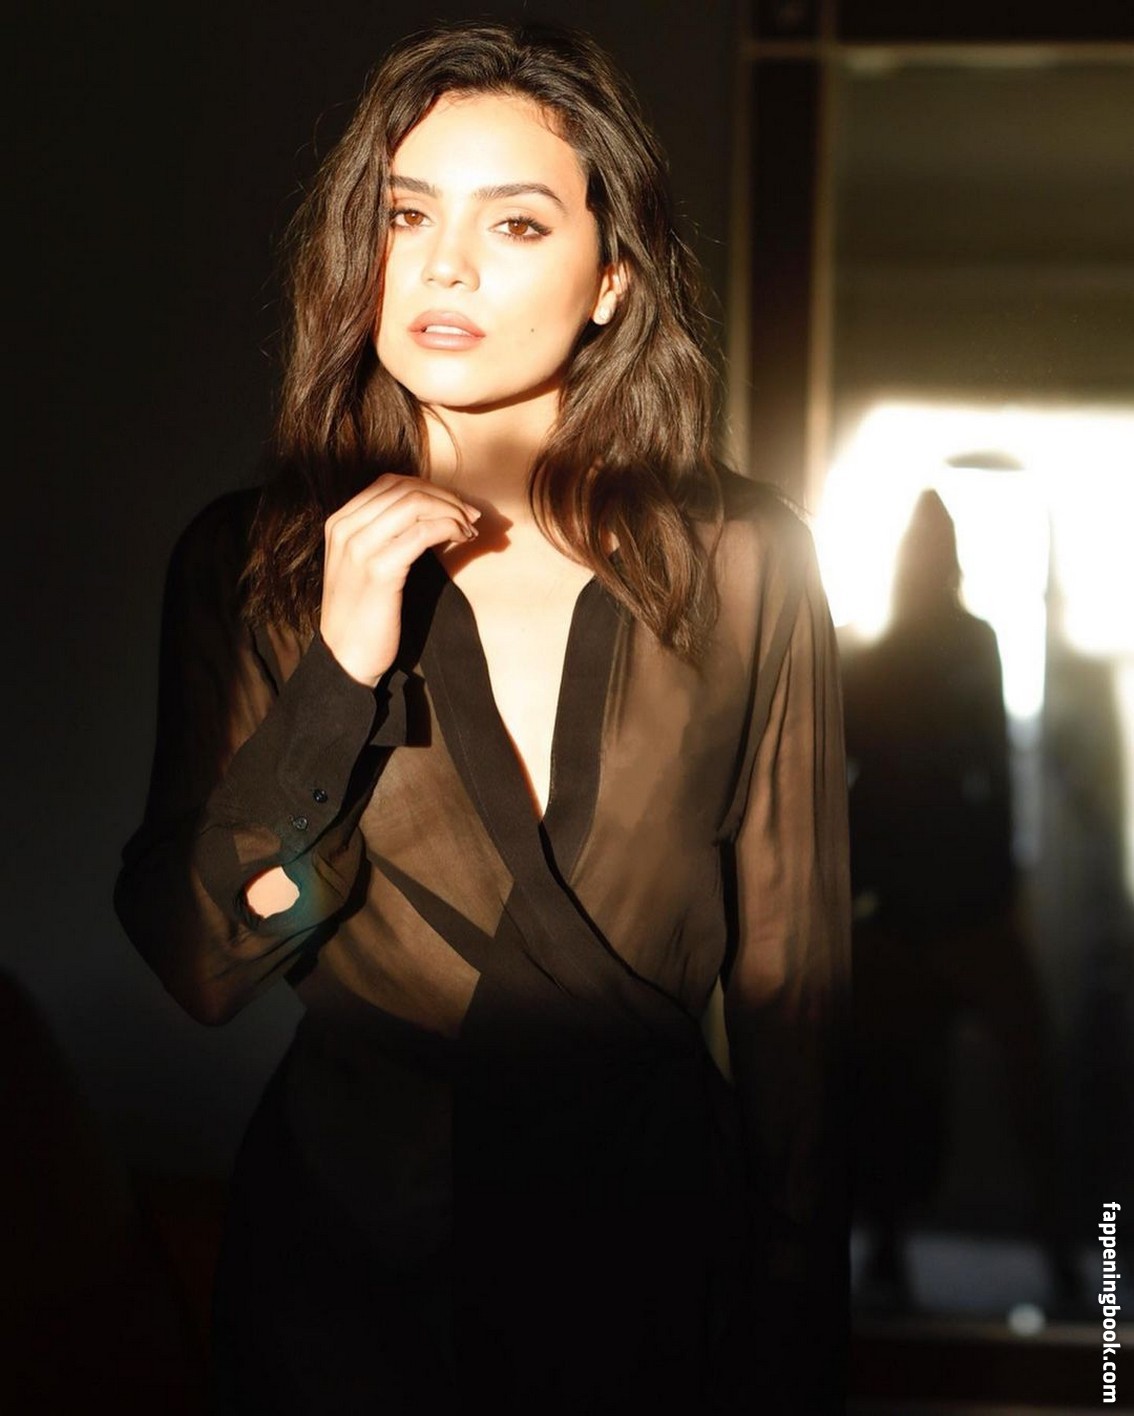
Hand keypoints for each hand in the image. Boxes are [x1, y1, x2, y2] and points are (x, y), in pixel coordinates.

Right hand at [320, 474, 478, 685]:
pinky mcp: (379, 569)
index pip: (390, 483)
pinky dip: (449, 528)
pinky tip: (462, 539)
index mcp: (340, 522)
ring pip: (416, 504)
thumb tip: (431, 513)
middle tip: (471, 517)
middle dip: (446, 497)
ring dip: (452, 511)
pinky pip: (423, 532)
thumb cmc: (363, 613)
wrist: (345, 657)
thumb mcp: (364, 564)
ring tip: (469, 529)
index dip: (429, 488)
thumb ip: (384, 535)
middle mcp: (345, 528)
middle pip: (405, 489)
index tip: (456, 505)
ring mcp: (359, 547)